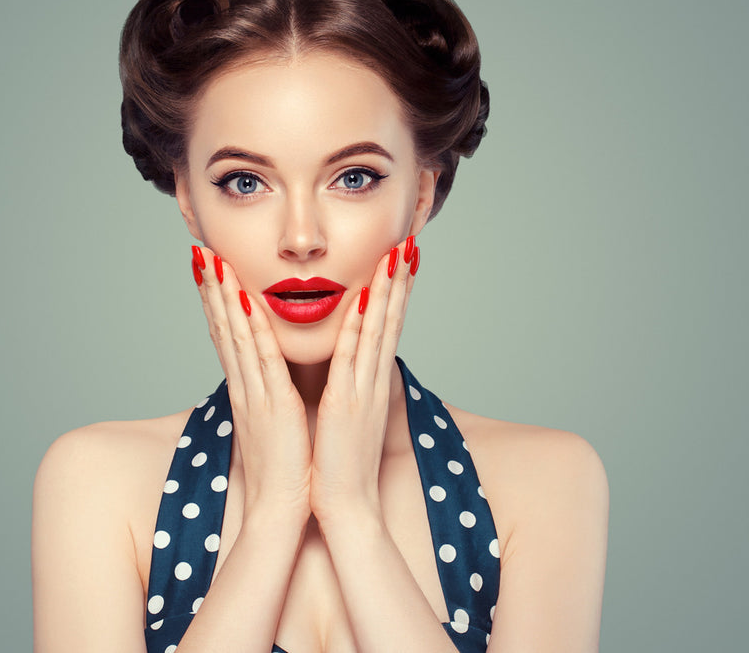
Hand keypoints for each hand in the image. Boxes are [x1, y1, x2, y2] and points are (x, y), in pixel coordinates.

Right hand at [191, 246, 312, 525]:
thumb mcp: (274, 423)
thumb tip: (270, 380)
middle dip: (212, 288)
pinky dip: (254, 328)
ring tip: (213, 261)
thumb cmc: (284, 468)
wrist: (282, 508)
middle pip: (223, 328)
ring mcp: (256, 394)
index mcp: (248, 389)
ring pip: (236, 335)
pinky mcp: (274, 405)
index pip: (228, 336)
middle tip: (201, 251)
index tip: (210, 269)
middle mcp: (246, 386)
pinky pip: (262, 359)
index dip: (216, 302)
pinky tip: (247, 300)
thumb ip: (270, 396)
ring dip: (224, 296)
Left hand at [309, 236, 420, 525]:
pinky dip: (359, 328)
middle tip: (407, 242)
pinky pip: (352, 358)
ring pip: (377, 330)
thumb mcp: (349, 417)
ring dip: (385, 291)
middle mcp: (373, 381)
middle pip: (390, 320)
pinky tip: (362, 299)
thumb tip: (351, 369)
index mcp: (370, 383)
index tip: (400, 259)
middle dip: (398, 280)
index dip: (395, 292)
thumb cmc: (341, 465)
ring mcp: (363, 390)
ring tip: (395, 254)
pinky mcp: (346, 403)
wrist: (346, 506)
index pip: (386, 327)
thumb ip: (352, 389)